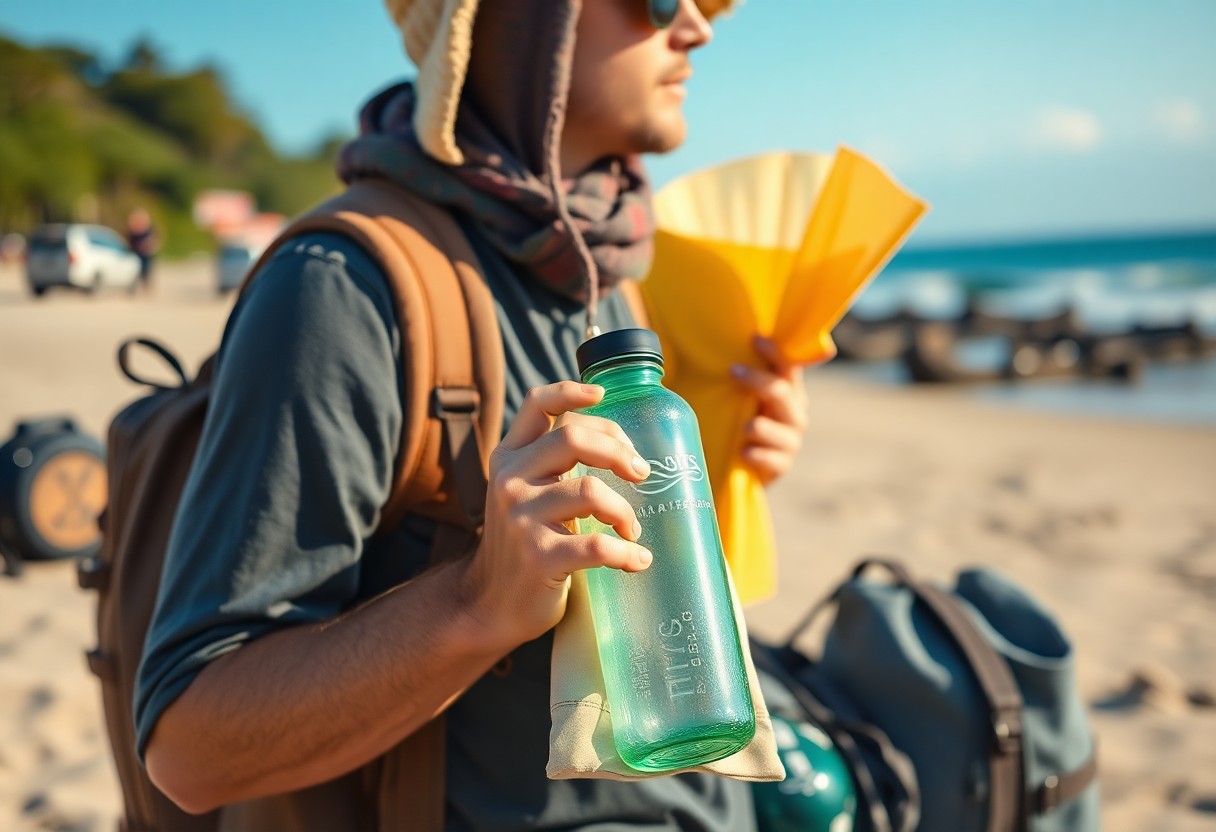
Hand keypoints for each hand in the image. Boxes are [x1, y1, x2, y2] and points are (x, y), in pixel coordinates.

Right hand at [460, 381, 653, 646]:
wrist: (490, 605)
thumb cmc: (524, 544)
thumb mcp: (526, 494)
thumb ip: (554, 466)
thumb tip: (623, 447)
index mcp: (509, 458)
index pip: (537, 405)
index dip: (572, 392)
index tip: (604, 396)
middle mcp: (510, 480)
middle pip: (573, 439)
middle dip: (619, 452)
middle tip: (640, 474)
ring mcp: (520, 518)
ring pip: (592, 492)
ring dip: (625, 512)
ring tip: (631, 531)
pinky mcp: (538, 556)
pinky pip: (598, 545)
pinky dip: (628, 554)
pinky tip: (637, 561)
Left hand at [730, 336, 809, 485]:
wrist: (738, 468)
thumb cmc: (732, 422)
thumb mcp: (731, 398)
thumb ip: (725, 376)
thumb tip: (686, 344)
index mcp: (785, 390)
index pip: (787, 366)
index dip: (775, 352)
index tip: (755, 339)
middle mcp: (793, 412)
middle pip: (783, 392)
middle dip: (759, 381)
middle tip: (733, 371)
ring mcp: (789, 441)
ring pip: (783, 430)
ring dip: (763, 427)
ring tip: (747, 426)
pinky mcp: (781, 466)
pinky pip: (774, 460)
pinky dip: (760, 456)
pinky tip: (745, 453)